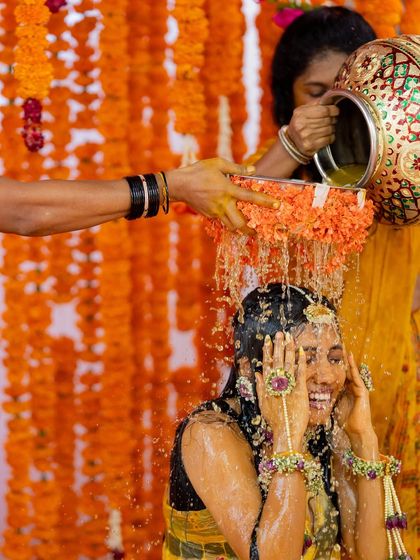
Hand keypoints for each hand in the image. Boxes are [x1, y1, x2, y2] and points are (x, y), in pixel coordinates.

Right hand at [165, 158, 278, 233]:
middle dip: (250, 229)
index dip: (265, 201)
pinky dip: (228, 221)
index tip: (276, 205)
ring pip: (231, 226)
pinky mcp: (209, 215)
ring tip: (246, 227)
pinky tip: (230, 217)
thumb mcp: (217, 164)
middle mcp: (223, 204)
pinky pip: (221, 221)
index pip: (250, 197)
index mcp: (227, 189)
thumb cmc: (198, 171)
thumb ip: (236, 167)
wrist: (179, 185)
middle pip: (240, 223)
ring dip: (239, 228)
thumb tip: (252, 170)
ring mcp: (215, 212)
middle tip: (258, 230)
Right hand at [256, 332, 308, 450]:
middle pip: (278, 360)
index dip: (267, 351)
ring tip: (289, 337)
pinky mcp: (300, 390)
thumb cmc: (275, 421)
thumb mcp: (263, 404)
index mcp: (268, 385)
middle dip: (278, 345)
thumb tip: (258, 373)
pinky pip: (301, 372)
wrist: (286, 432)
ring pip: (288, 363)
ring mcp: (289, 385)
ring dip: (289, 349)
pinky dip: (301, 361)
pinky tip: (301, 350)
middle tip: (280, 333)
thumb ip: (260, 388)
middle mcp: (277, 383)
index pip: (267, 364)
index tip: (268, 339)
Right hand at [287, 102, 338, 156]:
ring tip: (328, 128)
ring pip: (329, 129)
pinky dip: (331, 137)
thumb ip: (316, 104)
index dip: (333, 110)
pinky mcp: (310, 146)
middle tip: (332, 120)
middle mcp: (301, 125)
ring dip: (332, 128)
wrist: (292, 142)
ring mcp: (306, 136)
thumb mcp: (303, 111)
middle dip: (332, 119)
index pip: (324, 110)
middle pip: (327, 120)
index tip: (335, 111)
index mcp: (300, 114)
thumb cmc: (300, 124)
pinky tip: (327, 136)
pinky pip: (328, 139)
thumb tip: (330, 99)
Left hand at [333, 349, 376, 449]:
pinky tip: (351, 361)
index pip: (340, 374)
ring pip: (353, 372)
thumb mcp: (334, 405)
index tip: (330, 355)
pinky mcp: (363, 393)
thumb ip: (328, 397)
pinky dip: (354, 369)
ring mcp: (359, 390)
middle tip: (339, 347)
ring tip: (346, 350)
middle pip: (347, 371)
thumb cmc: (346, 421)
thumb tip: (313, 394)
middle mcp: (353, 388)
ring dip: (349, 362)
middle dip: (343, 360)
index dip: (336, 365)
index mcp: (346, 390)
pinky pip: (358, 378)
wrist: (357, 431)